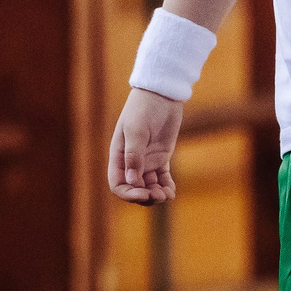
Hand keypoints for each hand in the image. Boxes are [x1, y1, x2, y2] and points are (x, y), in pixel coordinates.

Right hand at [107, 87, 184, 203]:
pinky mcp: (161, 157)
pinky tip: (172, 192)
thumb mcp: (137, 130)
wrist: (161, 94)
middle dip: (145, 196)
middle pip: (134, 188)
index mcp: (119, 155)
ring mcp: (147, 160)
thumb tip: (131, 181)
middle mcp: (131, 161)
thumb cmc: (143, 108)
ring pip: (149, 186)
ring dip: (156, 194)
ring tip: (167, 195)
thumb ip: (134, 156)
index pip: (117, 184)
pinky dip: (166, 186)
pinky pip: (162, 178)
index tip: (144, 192)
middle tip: (159, 196)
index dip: (129, 193)